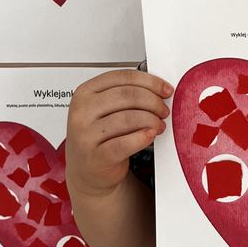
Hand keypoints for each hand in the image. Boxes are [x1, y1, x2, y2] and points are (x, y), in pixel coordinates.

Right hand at [65, 69, 172, 197]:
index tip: (165, 89)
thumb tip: (159, 89)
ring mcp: (86, 134)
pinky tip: (150, 135)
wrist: (87, 169)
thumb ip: (126, 95)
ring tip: (158, 125)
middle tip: (164, 110)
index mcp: (85, 92)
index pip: (122, 77)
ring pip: (128, 118)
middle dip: (153, 101)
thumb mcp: (105, 109)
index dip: (150, 82)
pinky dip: (143, 137)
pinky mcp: (95, 156)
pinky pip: (125, 143)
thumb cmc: (100, 136)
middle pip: (127, 95)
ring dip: (151, 120)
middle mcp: (82, 111)